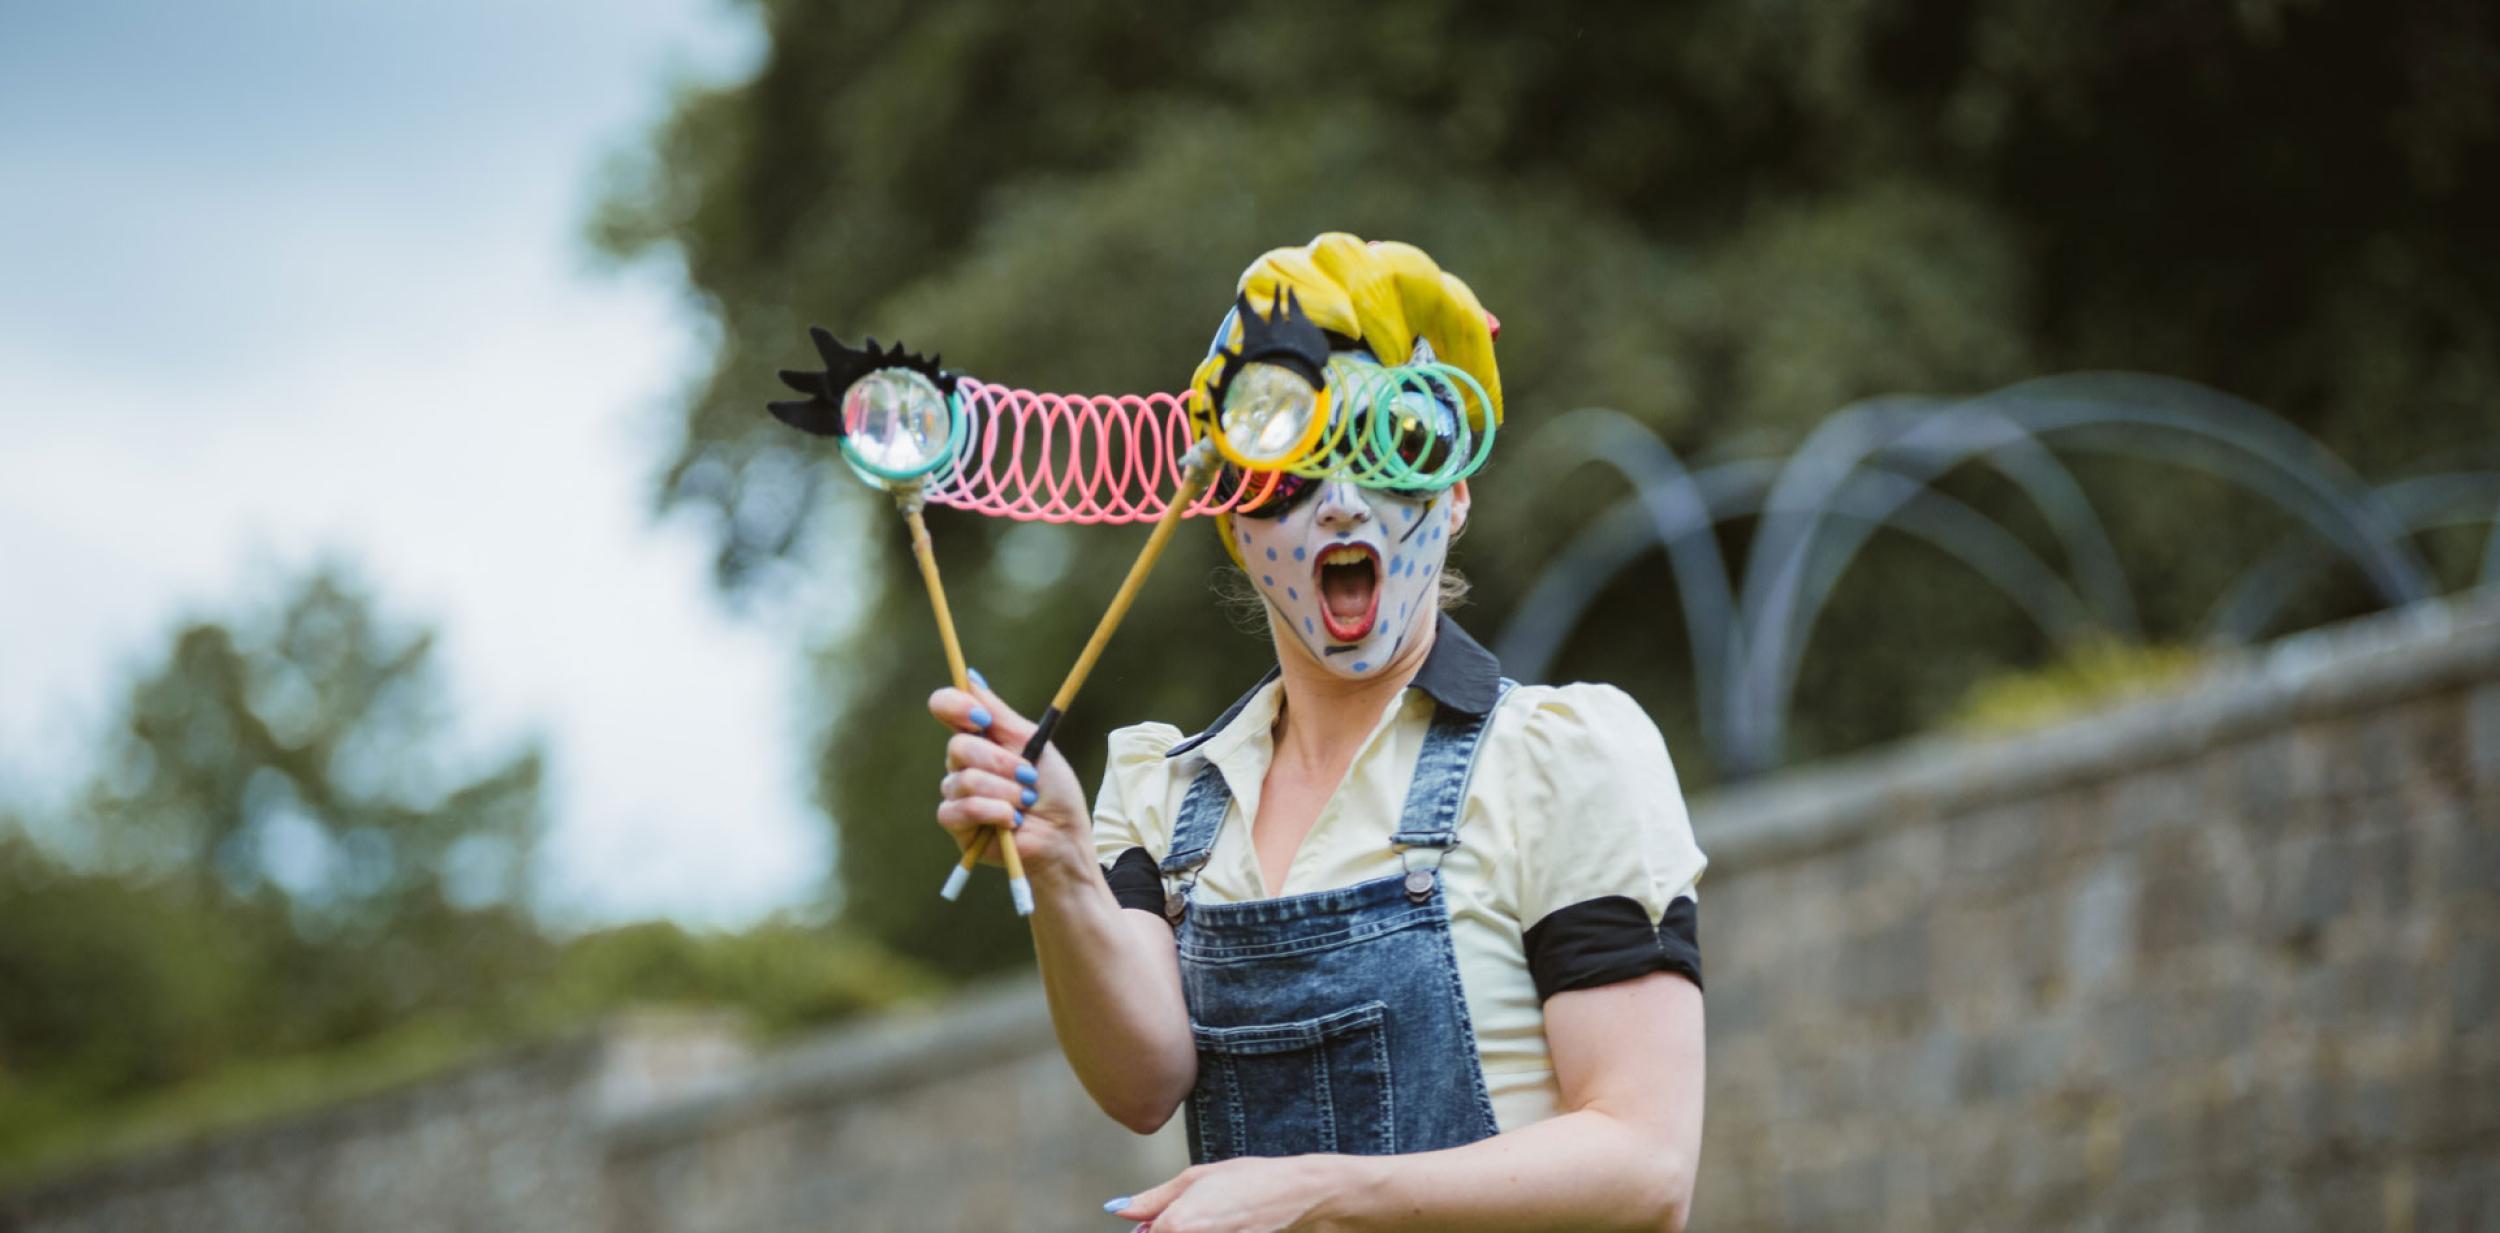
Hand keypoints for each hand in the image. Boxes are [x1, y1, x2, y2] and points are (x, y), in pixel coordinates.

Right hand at [927, 671, 1092, 885]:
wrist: (1064, 836)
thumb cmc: (1054, 790)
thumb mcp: (1032, 743)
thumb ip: (999, 714)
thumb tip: (971, 676)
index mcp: (981, 737)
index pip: (946, 707)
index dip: (955, 705)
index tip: (981, 718)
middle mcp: (963, 762)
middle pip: (958, 746)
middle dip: (1001, 763)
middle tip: (1029, 777)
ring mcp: (957, 792)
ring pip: (963, 780)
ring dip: (1004, 792)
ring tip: (1026, 803)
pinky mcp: (956, 824)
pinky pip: (959, 809)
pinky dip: (992, 812)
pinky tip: (1011, 822)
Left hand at [1109, 1156, 1352, 1232]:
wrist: (1295, 1194)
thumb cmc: (1250, 1178)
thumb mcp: (1196, 1177)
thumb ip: (1154, 1199)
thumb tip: (1120, 1210)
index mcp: (1179, 1224)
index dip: (1148, 1230)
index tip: (1155, 1223)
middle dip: (1164, 1231)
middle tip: (1187, 1219)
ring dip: (1184, 1232)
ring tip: (1207, 1220)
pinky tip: (1220, 1225)